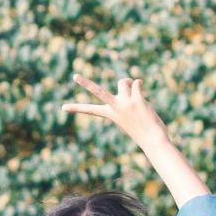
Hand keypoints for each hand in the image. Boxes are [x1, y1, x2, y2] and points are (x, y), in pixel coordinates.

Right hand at [65, 70, 209, 209]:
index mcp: (110, 114)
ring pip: (123, 81)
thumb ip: (125, 97)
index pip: (90, 110)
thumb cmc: (143, 128)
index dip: (76, 108)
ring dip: (129, 84)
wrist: (153, 140)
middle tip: (74, 76)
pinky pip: (136, 83)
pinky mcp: (137, 100)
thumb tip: (129, 80)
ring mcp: (125, 103)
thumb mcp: (129, 114)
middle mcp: (115, 108)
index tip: (62, 108)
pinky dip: (139, 83)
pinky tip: (142, 91)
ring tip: (135, 94)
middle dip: (85, 83)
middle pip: (97, 92)